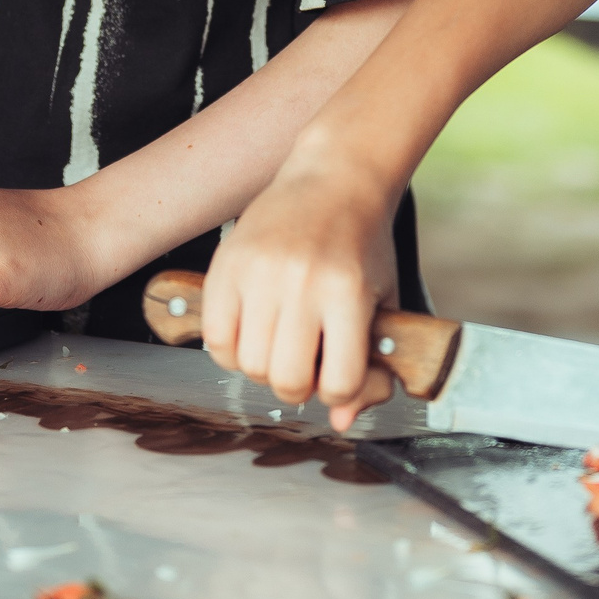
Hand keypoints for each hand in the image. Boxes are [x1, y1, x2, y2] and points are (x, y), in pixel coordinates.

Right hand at [203, 151, 401, 431]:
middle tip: (306, 363)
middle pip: (286, 380)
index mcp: (347, 293)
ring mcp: (260, 273)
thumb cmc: (363, 243)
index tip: (341, 376)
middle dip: (298, 385)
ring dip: (264, 368)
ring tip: (280, 343)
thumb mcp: (382, 300)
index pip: (338, 383)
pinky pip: (215, 338)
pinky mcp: (227, 264)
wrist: (334, 176)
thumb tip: (343, 422)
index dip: (340, 393)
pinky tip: (251, 333)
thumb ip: (370, 364)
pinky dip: (230, 351)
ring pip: (248, 366)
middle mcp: (302, 283)